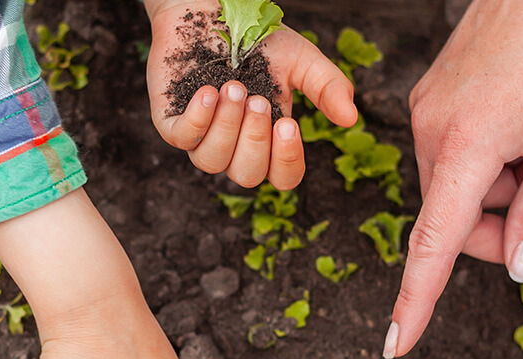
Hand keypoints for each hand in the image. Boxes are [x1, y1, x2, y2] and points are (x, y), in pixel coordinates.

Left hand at [144, 0, 357, 189]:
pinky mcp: (171, 121)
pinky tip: (208, 92)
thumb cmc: (258, 40)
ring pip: (211, 162)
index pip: (283, 177)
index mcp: (269, 138)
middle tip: (257, 99)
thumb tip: (351, 119)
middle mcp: (234, 144)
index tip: (288, 125)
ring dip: (226, 126)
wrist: (214, 11)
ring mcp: (201, 136)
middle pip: (246, 175)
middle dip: (254, 139)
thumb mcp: (301, 61)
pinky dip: (198, 120)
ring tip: (233, 87)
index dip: (287, 162)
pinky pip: (180, 139)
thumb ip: (328, 87)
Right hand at [385, 0, 522, 358]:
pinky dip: (490, 164)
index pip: (434, 243)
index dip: (417, 300)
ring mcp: (426, 113)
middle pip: (454, 221)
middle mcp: (431, 131)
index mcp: (467, 144)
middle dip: (501, 232)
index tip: (396, 345)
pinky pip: (456, 158)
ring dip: (500, 193)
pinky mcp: (431, 100)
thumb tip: (518, 267)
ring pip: (458, 191)